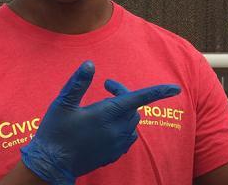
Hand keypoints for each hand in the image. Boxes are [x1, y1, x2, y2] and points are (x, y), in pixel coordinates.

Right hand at [20, 61, 180, 183]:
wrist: (51, 165)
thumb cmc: (55, 132)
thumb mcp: (63, 103)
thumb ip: (78, 83)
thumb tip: (90, 64)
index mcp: (107, 114)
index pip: (139, 98)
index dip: (159, 92)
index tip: (176, 88)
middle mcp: (117, 130)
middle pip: (134, 107)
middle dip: (124, 94)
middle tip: (106, 87)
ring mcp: (117, 144)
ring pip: (133, 122)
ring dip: (125, 111)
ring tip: (104, 107)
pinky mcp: (114, 155)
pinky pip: (128, 137)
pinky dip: (123, 127)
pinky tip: (106, 125)